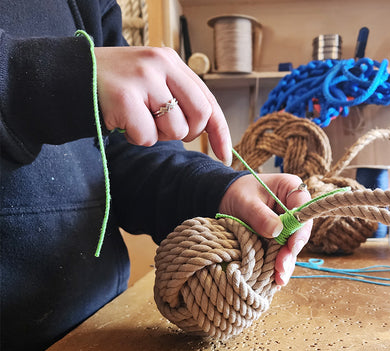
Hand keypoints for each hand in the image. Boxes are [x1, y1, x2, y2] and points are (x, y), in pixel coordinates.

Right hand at [94, 46, 231, 164]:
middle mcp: (160, 65)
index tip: (225, 156)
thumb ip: (179, 97)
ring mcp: (142, 80)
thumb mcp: (153, 81)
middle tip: (164, 129)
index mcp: (172, 62)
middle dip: (187, 134)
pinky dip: (137, 138)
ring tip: (138, 119)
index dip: (220, 132)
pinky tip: (123, 123)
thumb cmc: (119, 86)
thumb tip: (209, 133)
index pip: (208, 101)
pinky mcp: (124, 98)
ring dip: (157, 135)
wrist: (71, 75)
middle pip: (199, 116)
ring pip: (174, 130)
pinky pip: (147, 137)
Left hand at [219, 174, 312, 285]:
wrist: (224, 197)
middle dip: (291, 251)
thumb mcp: (245, 201)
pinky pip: (281, 250)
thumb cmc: (237, 192)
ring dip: (285, 262)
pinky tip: (274, 279)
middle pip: (300, 232)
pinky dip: (277, 264)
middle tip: (281, 268)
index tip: (292, 246)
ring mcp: (287, 223)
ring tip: (279, 279)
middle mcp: (294, 207)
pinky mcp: (279, 236)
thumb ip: (260, 215)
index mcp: (291, 189)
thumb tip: (278, 231)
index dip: (299, 230)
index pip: (303, 210)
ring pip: (291, 245)